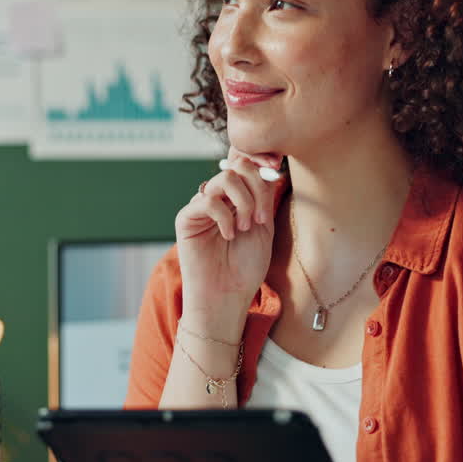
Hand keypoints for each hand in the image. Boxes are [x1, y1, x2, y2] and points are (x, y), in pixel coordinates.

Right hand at [174, 147, 282, 339]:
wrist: (227, 296)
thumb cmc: (246, 267)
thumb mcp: (264, 226)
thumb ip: (264, 196)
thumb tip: (270, 168)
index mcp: (236, 198)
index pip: (247, 165)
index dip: (262, 165)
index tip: (277, 173)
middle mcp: (218, 198)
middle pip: (238, 166)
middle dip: (257, 188)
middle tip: (262, 218)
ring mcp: (201, 206)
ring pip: (225, 178)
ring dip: (244, 202)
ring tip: (246, 227)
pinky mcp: (186, 219)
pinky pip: (207, 200)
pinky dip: (225, 216)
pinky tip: (229, 235)